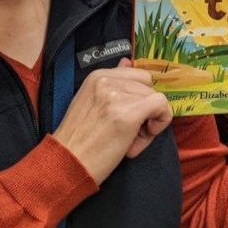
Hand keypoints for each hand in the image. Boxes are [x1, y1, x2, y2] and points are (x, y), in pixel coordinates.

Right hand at [52, 58, 171, 183]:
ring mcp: (118, 95)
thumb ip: (113, 84)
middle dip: (144, 110)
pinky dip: (161, 122)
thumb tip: (127, 61)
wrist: (65, 166)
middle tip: (128, 134)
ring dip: (148, 122)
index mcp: (97, 76)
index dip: (138, 98)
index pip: (137, 76)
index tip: (128, 118)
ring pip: (155, 98)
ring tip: (127, 142)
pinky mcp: (129, 112)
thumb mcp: (92, 103)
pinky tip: (140, 140)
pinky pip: (162, 106)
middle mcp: (108, 80)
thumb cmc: (79, 142)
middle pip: (147, 87)